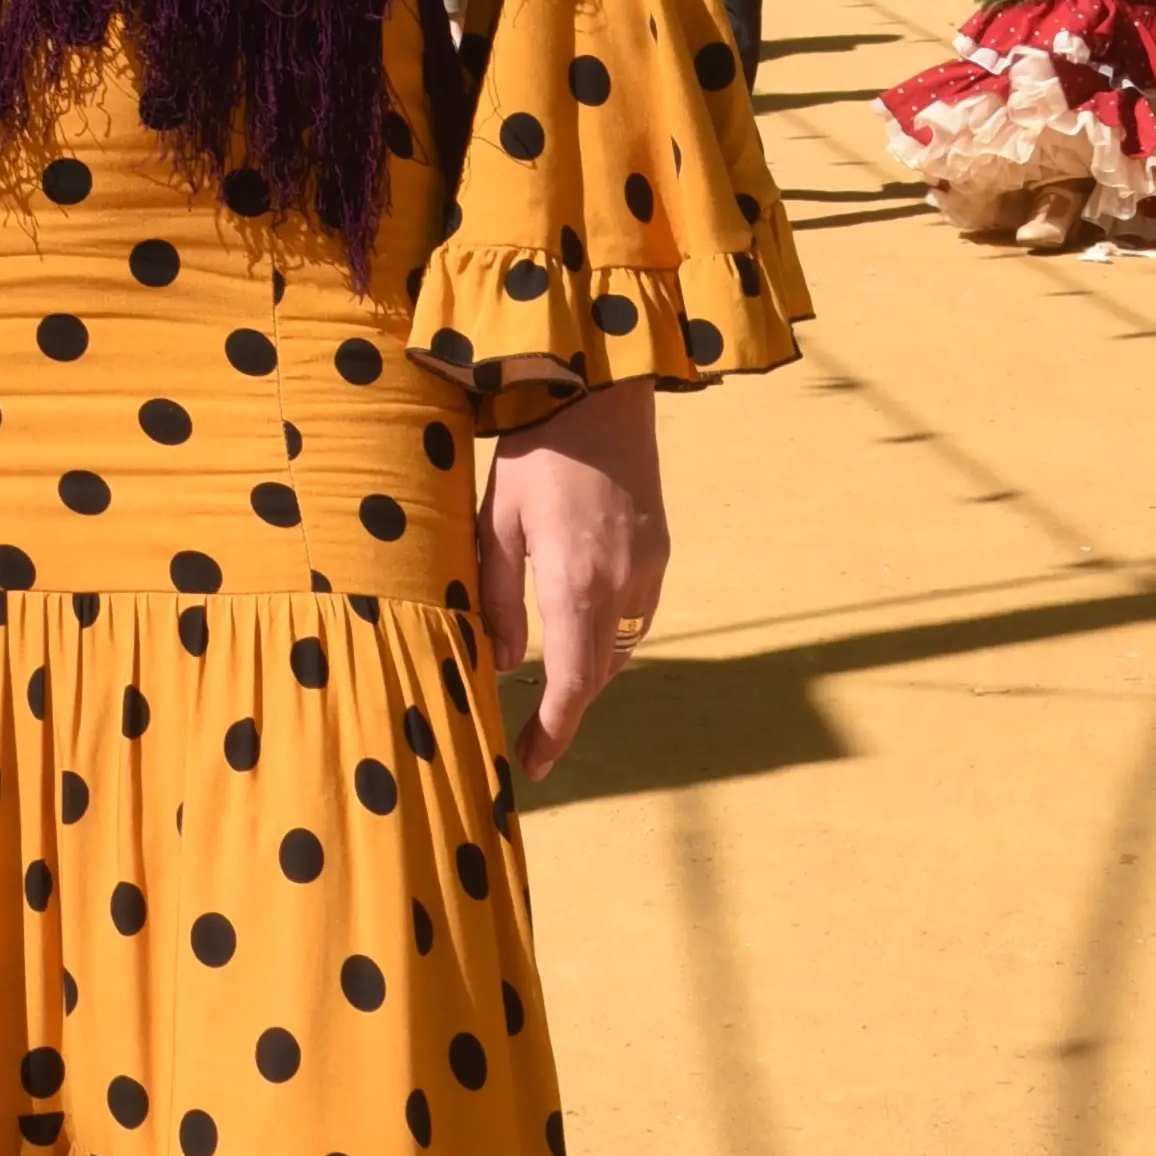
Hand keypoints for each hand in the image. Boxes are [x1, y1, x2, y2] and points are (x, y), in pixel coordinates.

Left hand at [477, 380, 669, 781]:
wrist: (602, 391)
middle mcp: (622, 584)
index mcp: (575, 582)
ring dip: (588, 679)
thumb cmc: (535, 451)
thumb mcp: (496, 522)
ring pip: (621, 650)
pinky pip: (637, 618)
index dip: (553, 731)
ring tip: (550, 699)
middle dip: (566, 715)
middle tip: (533, 745)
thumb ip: (497, 597)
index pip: (570, 682)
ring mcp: (648, 568)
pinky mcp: (659, 551)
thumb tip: (505, 663)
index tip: (532, 763)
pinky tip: (581, 639)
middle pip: (598, 676)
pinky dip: (608, 642)